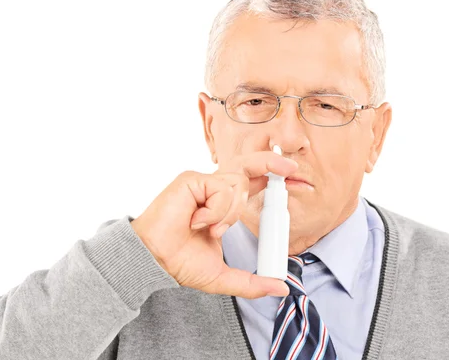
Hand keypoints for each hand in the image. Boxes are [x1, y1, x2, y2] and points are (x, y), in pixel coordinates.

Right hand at [131, 151, 297, 298]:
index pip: (251, 184)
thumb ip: (252, 282)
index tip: (291, 174)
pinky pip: (221, 189)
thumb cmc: (180, 263)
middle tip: (292, 167)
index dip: (271, 176)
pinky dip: (216, 211)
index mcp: (222, 206)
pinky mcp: (191, 180)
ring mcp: (202, 183)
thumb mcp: (224, 277)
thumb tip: (281, 288)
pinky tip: (197, 222)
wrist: (156, 260)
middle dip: (271, 161)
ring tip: (211, 230)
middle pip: (248, 166)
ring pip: (237, 184)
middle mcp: (213, 190)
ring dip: (230, 214)